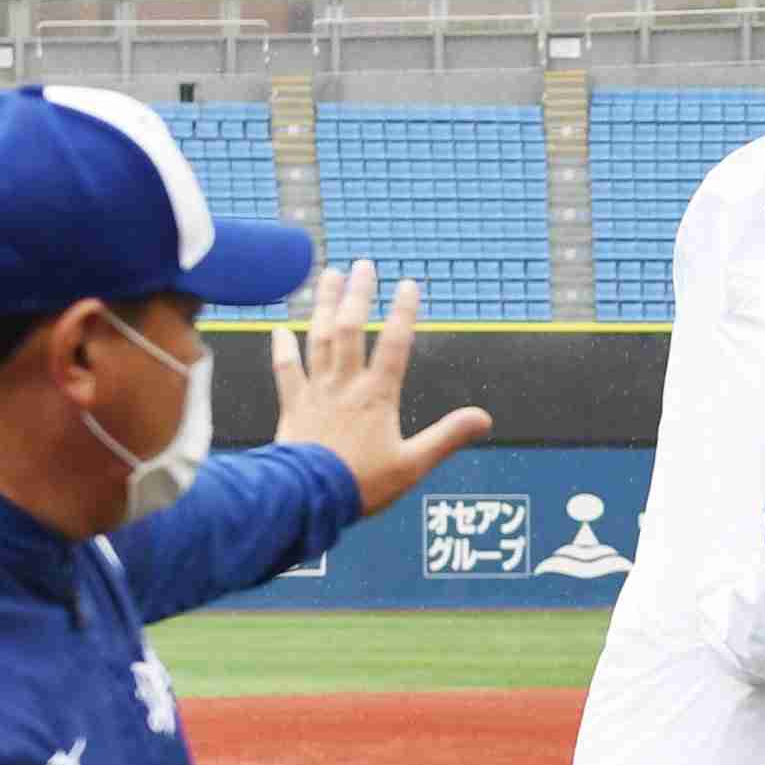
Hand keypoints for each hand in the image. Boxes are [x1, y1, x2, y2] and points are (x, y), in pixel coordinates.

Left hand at [268, 260, 492, 519]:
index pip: (394, 344)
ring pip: (319, 338)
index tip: (409, 285)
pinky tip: (281, 328)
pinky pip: (286, 370)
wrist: (308, 497)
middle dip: (358, 294)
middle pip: (351, 329)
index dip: (403, 312)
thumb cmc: (363, 484)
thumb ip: (448, 438)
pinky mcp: (293, 405)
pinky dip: (283, 348)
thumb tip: (484, 418)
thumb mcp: (414, 465)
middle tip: (364, 266)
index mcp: (377, 396)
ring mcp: (316, 391)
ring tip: (329, 276)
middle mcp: (345, 385)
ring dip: (324, 305)